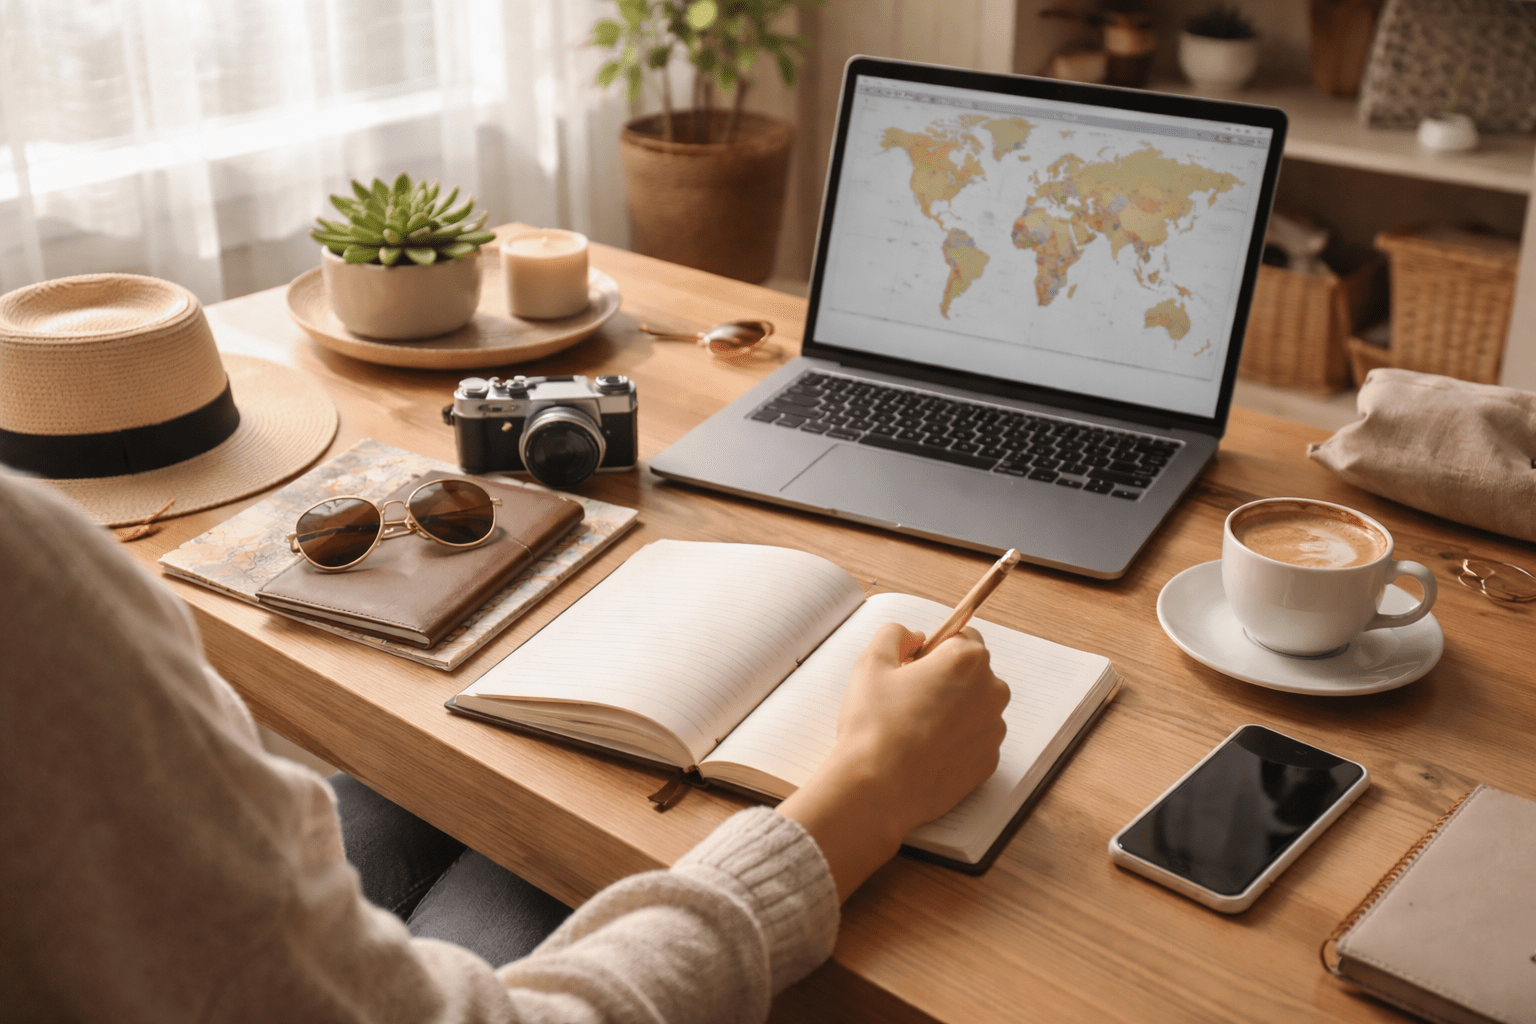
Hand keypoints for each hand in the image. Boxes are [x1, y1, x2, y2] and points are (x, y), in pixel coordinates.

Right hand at [777, 623, 1009, 899]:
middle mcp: (992, 692)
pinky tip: (924, 751)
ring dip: (952, 710)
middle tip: (907, 698)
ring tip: (912, 728)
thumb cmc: (874, 724)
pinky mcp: (988, 763)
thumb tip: (913, 636)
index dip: (934, 649)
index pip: (962, 636)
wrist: (878, 788)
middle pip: (972, 672)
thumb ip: (895, 634)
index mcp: (968, 660)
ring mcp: (993, 730)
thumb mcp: (872, 661)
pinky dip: (955, 741)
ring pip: (974, 707)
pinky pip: (974, 740)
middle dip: (945, 679)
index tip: (912, 667)